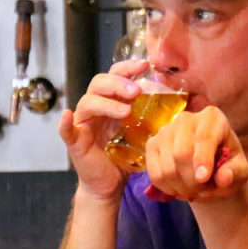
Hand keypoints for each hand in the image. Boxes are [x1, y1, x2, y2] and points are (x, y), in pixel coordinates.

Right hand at [58, 59, 149, 199]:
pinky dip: (65, 123)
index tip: (145, 65)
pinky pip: (66, 130)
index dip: (127, 68)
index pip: (115, 77)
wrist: (111, 184)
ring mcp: (83, 123)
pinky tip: (68, 116)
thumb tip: (182, 104)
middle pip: (99, 84)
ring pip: (88, 103)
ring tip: (126, 111)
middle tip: (136, 91)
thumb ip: (155, 119)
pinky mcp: (75, 141)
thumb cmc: (126, 158)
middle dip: (118, 83)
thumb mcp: (144, 135)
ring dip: (106, 103)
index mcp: (111, 102)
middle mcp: (95, 109)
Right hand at [144, 105, 247, 201]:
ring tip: (194, 190)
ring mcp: (165, 131)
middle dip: (192, 181)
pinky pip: (155, 174)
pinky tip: (180, 188)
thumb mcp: (241, 171)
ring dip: (182, 187)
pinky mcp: (151, 145)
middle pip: (181, 154)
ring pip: (167, 167)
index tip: (203, 179)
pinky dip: (168, 188)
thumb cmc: (228, 166)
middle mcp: (186, 119)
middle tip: (203, 191)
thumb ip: (236, 173)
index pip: (203, 138)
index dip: (202, 160)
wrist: (210, 169)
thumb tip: (224, 178)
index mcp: (212, 118)